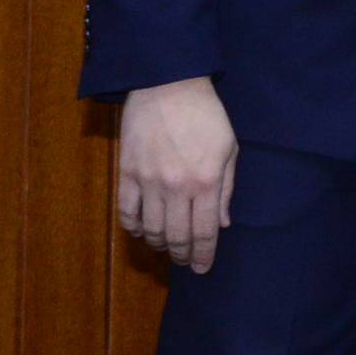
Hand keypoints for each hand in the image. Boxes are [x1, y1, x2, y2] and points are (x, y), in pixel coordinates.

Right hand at [118, 75, 237, 273]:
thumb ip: (226, 190)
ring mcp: (148, 181)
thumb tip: (223, 225)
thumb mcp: (229, 150)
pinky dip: (133, 227)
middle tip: (185, 262)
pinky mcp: (126, 172)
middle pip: (176, 236)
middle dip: (182, 255)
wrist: (168, 86)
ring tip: (167, 247)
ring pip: (150, 229)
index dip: (203, 255)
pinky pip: (126, 211)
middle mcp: (176, 187)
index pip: (205, 232)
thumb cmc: (206, 116)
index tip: (202, 269)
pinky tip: (141, 231)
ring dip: (159, 244)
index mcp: (206, 182)